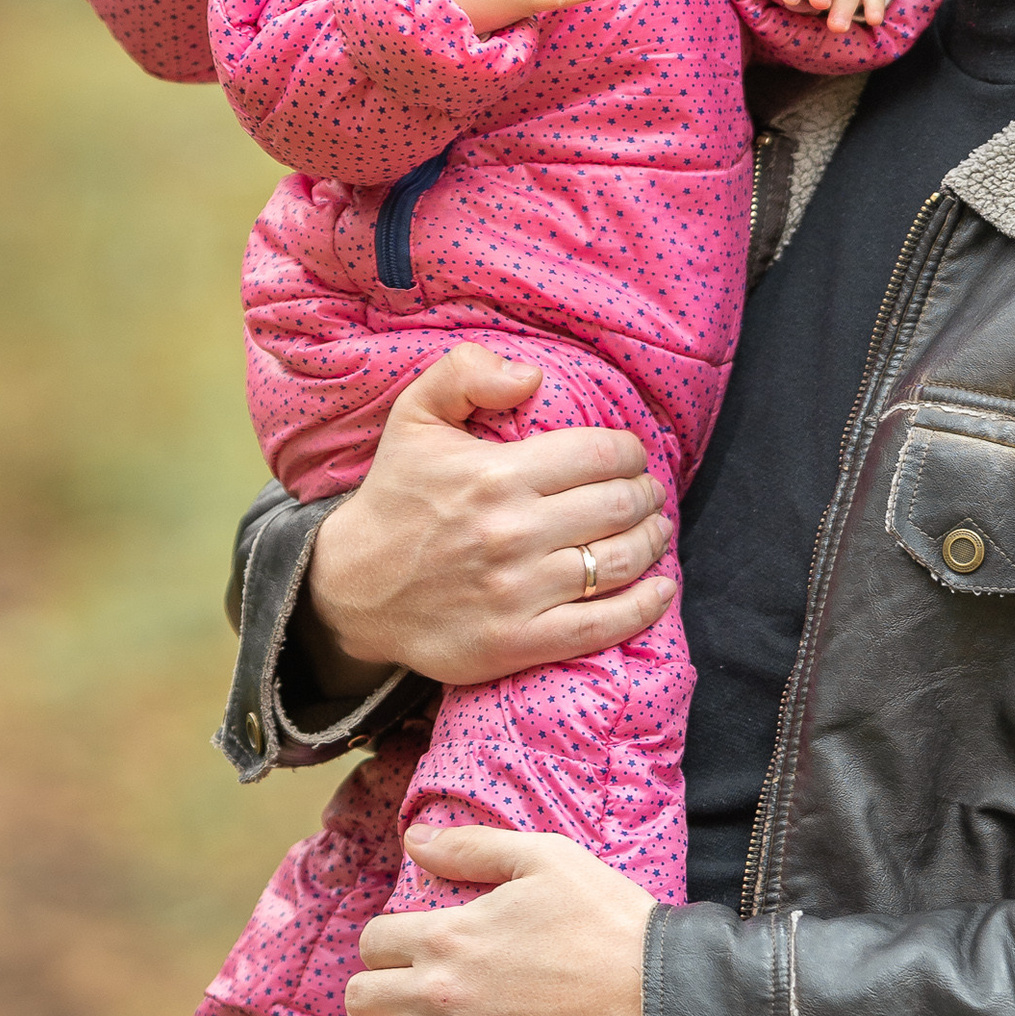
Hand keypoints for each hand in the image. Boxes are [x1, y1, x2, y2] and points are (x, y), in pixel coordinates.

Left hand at [296, 828, 651, 1015]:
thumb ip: (472, 847)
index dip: (380, 947)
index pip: (376, 942)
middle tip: (371, 1007)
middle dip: (360, 998)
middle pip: (359, 998)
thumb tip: (413, 838)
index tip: (393, 956)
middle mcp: (437, 993)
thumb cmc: (607, 923)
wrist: (656, 999)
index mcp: (450, 935)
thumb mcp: (544, 858)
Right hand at [303, 347, 673, 690]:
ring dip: (652, 542)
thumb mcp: (414, 416)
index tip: (631, 456)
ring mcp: (517, 592)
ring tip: (655, 530)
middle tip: (646, 493)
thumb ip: (466, 373)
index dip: (630, 452)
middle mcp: (511, 533)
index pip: (600, 456)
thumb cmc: (396, 497)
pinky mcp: (516, 642)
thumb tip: (532, 375)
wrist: (352, 589)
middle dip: (645, 494)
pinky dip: (644, 607)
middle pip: (618, 507)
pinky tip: (662, 591)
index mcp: (495, 475)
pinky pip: (601, 626)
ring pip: (619, 562)